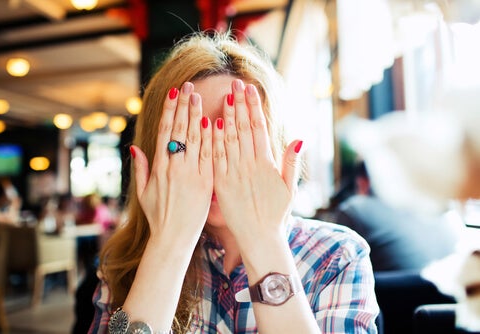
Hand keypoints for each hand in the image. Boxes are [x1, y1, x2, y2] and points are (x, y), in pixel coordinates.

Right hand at [131, 82, 212, 242]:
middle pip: (180, 131)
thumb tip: (135, 147)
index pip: (165, 132)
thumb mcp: (143, 193)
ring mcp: (191, 174)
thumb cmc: (158, 217)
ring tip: (199, 97)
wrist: (173, 239)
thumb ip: (141, 169)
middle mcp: (175, 167)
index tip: (173, 94)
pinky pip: (209, 157)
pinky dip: (211, 139)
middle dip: (184, 107)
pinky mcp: (205, 183)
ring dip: (197, 116)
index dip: (169, 111)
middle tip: (188, 86)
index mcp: (159, 168)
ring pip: (195, 140)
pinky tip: (214, 122)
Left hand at [212, 79, 302, 241]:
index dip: (254, 107)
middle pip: (244, 128)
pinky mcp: (221, 183)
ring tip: (224, 96)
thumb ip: (291, 163)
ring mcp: (234, 173)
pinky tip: (210, 123)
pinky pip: (216, 158)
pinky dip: (213, 140)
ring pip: (229, 139)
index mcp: (266, 163)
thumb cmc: (276, 214)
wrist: (259, 238)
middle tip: (235, 83)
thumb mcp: (290, 189)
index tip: (250, 89)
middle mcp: (250, 165)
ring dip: (226, 116)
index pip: (259, 128)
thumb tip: (298, 138)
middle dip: (240, 104)